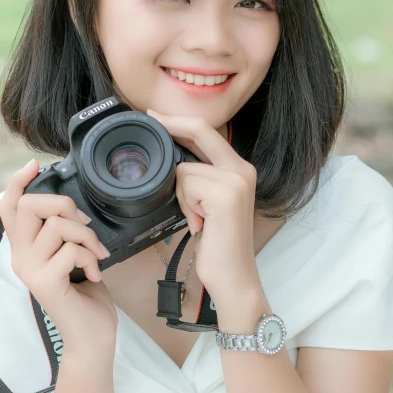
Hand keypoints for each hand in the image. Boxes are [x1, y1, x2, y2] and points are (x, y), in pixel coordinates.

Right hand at [0, 159, 117, 352]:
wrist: (91, 339)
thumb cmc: (85, 299)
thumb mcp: (73, 258)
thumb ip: (64, 235)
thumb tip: (71, 210)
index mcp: (25, 250)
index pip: (9, 209)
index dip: (17, 183)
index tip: (33, 166)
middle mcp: (21, 258)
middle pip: (29, 206)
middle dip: (64, 205)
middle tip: (85, 225)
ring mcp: (30, 270)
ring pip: (58, 225)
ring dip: (86, 236)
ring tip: (96, 255)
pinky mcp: (45, 282)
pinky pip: (71, 250)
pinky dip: (91, 258)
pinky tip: (93, 274)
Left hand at [146, 110, 263, 308]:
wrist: (233, 276)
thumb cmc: (218, 243)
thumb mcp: (208, 203)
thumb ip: (199, 177)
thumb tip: (172, 158)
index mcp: (239, 168)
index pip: (207, 131)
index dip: (179, 121)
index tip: (157, 116)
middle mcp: (242, 169)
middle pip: (200, 131)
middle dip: (171, 127)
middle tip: (150, 119)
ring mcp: (236, 181)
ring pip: (185, 168)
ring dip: (181, 194)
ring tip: (196, 217)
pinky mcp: (226, 195)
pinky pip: (186, 184)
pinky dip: (185, 204)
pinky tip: (199, 222)